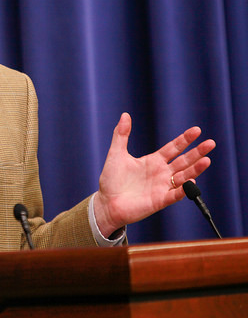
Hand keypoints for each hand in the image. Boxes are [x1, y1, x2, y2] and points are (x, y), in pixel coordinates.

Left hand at [93, 112, 215, 236]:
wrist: (106, 202)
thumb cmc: (111, 179)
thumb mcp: (116, 153)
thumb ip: (121, 135)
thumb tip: (125, 115)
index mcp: (153, 161)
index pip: (173, 148)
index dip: (185, 139)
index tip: (197, 130)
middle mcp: (161, 173)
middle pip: (183, 161)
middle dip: (197, 152)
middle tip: (210, 143)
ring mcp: (162, 187)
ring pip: (183, 177)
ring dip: (195, 170)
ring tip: (206, 160)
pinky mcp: (159, 201)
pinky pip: (174, 195)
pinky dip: (182, 190)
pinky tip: (190, 182)